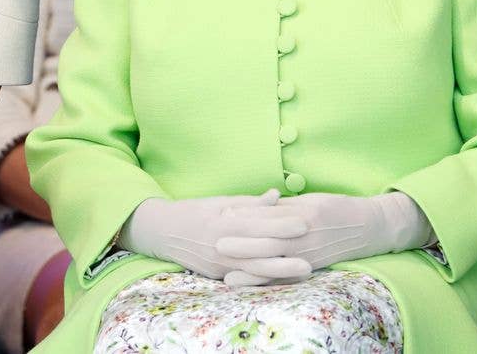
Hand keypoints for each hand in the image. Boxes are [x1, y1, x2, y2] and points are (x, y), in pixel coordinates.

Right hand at [119, 191, 310, 283]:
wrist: (164, 232)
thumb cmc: (195, 211)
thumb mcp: (220, 201)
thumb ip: (250, 203)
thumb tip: (277, 196)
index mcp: (222, 223)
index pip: (257, 224)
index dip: (281, 224)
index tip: (304, 222)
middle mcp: (221, 246)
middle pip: (259, 252)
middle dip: (287, 254)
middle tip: (312, 255)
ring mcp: (219, 264)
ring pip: (255, 270)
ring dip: (282, 272)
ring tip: (305, 270)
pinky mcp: (218, 276)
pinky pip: (246, 278)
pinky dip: (266, 279)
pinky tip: (284, 280)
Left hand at [218, 191, 431, 274]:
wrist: (368, 226)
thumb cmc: (334, 208)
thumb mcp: (309, 200)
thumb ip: (282, 207)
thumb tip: (255, 207)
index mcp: (301, 215)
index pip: (268, 217)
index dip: (245, 218)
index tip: (223, 217)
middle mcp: (304, 237)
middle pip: (268, 243)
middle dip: (242, 246)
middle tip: (217, 244)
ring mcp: (309, 256)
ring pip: (276, 266)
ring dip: (251, 272)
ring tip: (227, 276)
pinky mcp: (312, 268)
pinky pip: (289, 279)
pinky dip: (270, 284)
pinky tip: (254, 289)